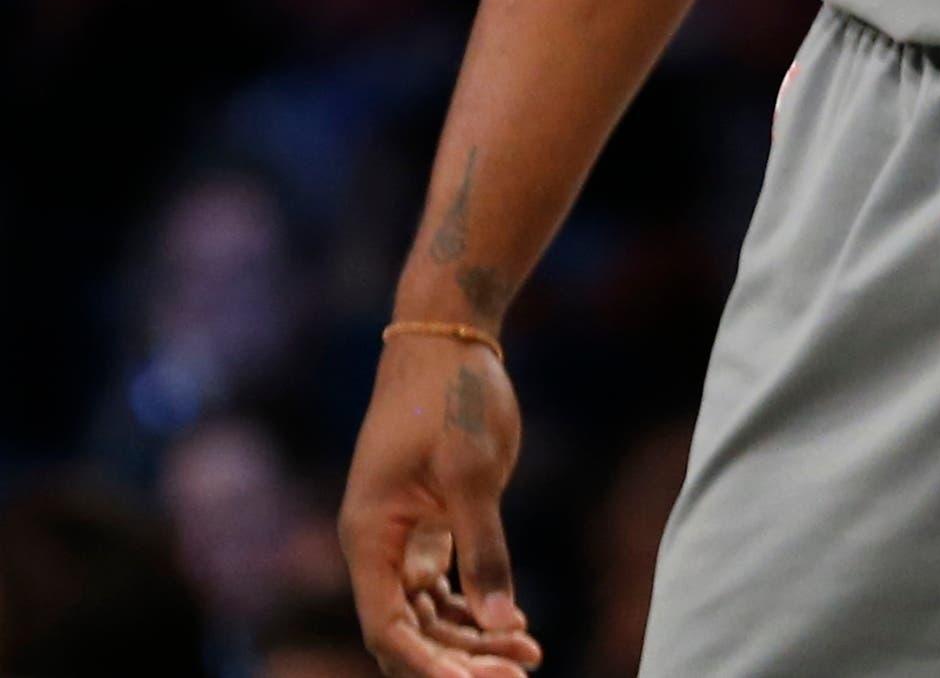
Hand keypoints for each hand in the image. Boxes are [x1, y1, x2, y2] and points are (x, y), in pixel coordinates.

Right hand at [340, 338, 541, 677]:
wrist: (450, 334)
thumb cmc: (451, 393)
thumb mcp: (471, 471)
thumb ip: (484, 548)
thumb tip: (502, 622)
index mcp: (370, 535)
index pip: (388, 628)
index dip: (428, 666)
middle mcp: (378, 544)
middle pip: (411, 630)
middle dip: (461, 659)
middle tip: (521, 673)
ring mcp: (403, 535)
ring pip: (431, 613)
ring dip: (474, 638)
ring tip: (531, 653)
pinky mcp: (431, 522)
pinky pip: (446, 585)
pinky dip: (477, 606)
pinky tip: (518, 623)